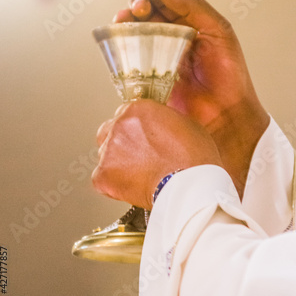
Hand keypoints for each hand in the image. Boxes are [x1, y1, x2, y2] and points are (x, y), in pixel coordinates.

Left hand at [91, 100, 221, 208]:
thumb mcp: (185, 124)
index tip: (140, 137)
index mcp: (137, 109)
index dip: (135, 128)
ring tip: (139, 174)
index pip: (125, 113)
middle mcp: (119, 126)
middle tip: (139, 156)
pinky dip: (113, 184)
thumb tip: (157, 126)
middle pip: (110, 131)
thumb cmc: (194, 159)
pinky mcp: (104, 175)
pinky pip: (101, 178)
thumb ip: (162, 120)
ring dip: (118, 162)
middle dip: (122, 143)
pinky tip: (132, 185)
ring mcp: (109, 151)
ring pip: (105, 154)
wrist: (190, 186)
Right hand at [113, 0, 269, 195]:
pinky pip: (130, 60)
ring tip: (124, 21)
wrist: (225, 115)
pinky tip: (121, 42)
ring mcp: (159, 58)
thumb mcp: (220, 31)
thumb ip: (194, 7)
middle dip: (137, 8)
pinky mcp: (148, 78)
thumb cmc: (229, 76)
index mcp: (191, 25)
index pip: (166, 2)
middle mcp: (173, 40)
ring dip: (126, 24)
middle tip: (138, 10)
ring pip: (135, 35)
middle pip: (146, 16)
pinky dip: (122, 49)